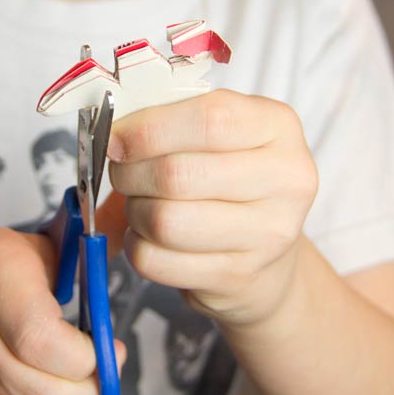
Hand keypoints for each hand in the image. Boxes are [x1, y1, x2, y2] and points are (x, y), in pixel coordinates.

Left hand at [107, 89, 317, 326]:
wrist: (265, 254)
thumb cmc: (226, 182)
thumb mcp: (212, 137)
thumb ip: (165, 122)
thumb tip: (107, 132)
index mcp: (277, 126)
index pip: (209, 118)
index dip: (149, 128)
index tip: (117, 137)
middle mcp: (285, 178)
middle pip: (178, 174)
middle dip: (130, 173)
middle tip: (122, 173)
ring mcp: (268, 233)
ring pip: (164, 221)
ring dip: (134, 212)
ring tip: (140, 206)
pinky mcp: (239, 276)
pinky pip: (156, 261)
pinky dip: (137, 246)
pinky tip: (149, 237)